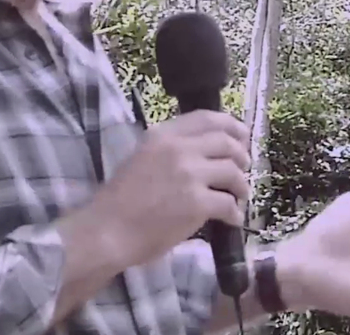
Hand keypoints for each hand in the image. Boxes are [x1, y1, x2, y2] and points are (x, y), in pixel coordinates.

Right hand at [81, 110, 249, 268]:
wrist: (105, 231)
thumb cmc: (119, 201)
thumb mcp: (141, 158)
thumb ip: (170, 150)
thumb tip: (205, 151)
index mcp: (162, 136)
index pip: (207, 118)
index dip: (231, 126)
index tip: (241, 136)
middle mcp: (177, 149)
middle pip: (226, 142)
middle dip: (241, 155)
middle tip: (244, 167)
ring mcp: (189, 174)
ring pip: (233, 171)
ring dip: (241, 185)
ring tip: (240, 195)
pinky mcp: (196, 202)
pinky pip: (228, 203)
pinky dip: (234, 212)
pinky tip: (232, 219)